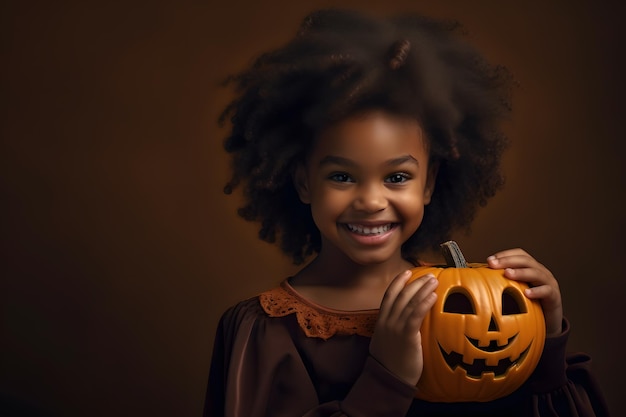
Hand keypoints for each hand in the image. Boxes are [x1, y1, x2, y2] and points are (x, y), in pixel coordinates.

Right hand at [369, 270, 437, 385]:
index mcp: (381, 321)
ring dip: (422, 289)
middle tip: (429, 274)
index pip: (389, 295)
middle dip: (415, 282)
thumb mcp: (387, 341)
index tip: (408, 272)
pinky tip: (433, 296)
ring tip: (434, 280)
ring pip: (409, 302)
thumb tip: (405, 321)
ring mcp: (396, 327)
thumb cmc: (390, 363)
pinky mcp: (407, 335)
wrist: (388, 379)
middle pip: (401, 295)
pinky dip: (424, 303)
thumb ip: (393, 329)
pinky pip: (415, 315)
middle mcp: (387, 321)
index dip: (398, 282)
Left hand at [487, 248, 562, 336]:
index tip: (489, 260)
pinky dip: (537, 291)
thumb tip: (477, 279)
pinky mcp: (554, 297)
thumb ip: (501, 283)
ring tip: (507, 274)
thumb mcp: (513, 292)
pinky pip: (547, 291)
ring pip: (536, 273)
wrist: (548, 323)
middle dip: (508, 260)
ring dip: (521, 272)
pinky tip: (526, 293)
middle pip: (526, 260)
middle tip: (493, 264)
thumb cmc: (527, 306)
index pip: (519, 254)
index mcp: (530, 268)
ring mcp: (549, 283)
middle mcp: (541, 272)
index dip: (505, 255)